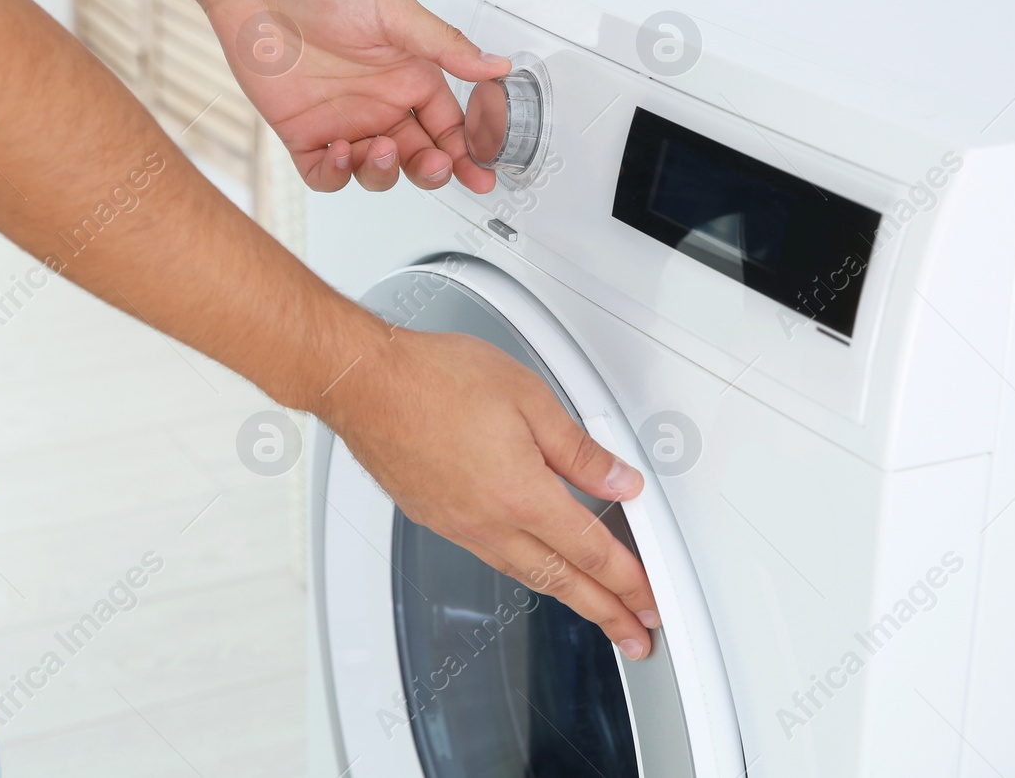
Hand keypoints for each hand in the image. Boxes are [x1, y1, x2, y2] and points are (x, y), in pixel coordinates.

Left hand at [204, 0, 508, 193]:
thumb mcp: (398, 12)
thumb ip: (446, 46)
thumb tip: (495, 66)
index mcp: (410, 78)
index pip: (450, 128)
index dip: (467, 154)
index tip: (481, 172)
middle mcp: (381, 105)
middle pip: (419, 157)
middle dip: (432, 170)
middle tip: (435, 165)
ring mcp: (345, 123)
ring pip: (377, 172)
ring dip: (386, 172)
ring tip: (382, 149)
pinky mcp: (306, 135)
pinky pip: (327, 174)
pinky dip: (337, 175)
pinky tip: (340, 153)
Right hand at [326, 328, 661, 658]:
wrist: (365, 385)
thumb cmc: (433, 379)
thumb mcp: (528, 397)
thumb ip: (578, 448)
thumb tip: (618, 480)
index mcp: (521, 494)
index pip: (591, 551)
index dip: (629, 580)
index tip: (649, 599)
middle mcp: (489, 522)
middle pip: (562, 581)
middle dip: (607, 613)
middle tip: (635, 636)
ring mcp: (458, 526)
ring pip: (526, 576)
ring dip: (568, 598)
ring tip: (595, 611)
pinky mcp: (435, 518)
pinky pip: (492, 559)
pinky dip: (525, 574)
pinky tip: (533, 569)